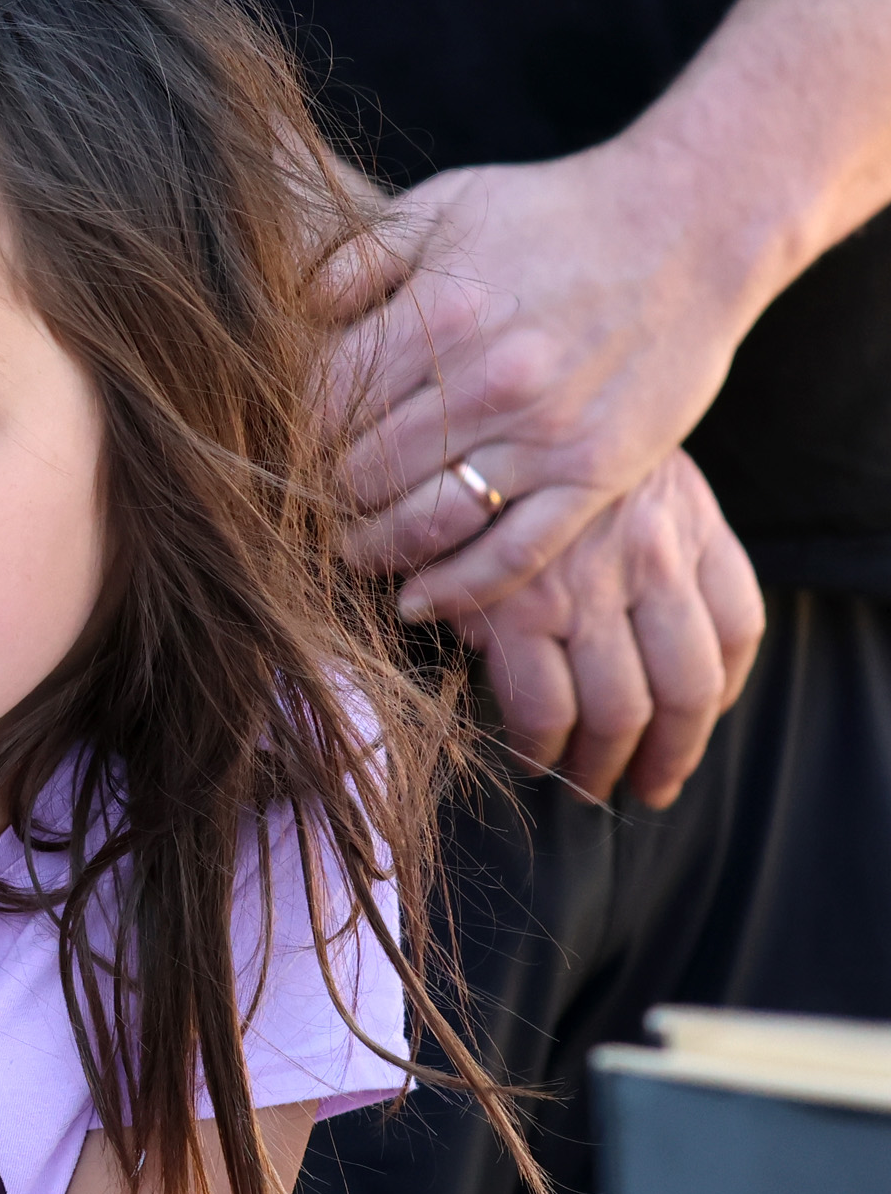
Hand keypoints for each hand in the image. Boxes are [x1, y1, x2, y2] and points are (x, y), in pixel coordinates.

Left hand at [325, 142, 766, 619]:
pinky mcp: (596, 475)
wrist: (691, 223)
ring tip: (352, 550)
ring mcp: (545, 435)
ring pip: (425, 522)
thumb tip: (290, 311)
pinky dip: (455, 588)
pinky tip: (415, 601)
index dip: (292, 436)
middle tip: (308, 508)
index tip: (282, 451)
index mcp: (441, 316)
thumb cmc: (554, 213)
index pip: (325, 404)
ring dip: (372, 549)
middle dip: (323, 496)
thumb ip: (361, 258)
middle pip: (362, 471)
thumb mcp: (446, 205)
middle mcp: (489, 382)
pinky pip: (512, 554)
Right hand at [453, 450, 764, 807]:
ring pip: (620, 712)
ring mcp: (584, 589)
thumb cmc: (533, 444)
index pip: (736, 628)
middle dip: (670, 754)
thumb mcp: (620, 469)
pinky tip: (530, 754)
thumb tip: (648, 628)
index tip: (694, 726)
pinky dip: (541, 746)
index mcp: (688, 523)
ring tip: (584, 785)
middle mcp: (650, 560)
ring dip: (603, 765)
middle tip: (648, 785)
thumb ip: (651, 534)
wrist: (457, 408)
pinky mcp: (514, 610)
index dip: (722, 696)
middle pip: (688, 689)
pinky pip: (543, 707)